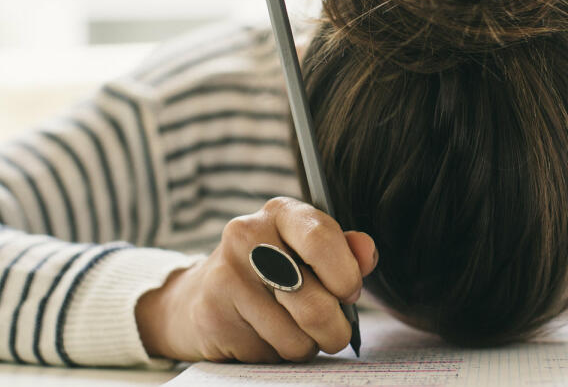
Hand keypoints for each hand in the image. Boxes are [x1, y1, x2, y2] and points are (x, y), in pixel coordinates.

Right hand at [135, 197, 377, 362]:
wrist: (199, 295)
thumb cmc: (271, 271)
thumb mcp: (308, 253)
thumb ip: (344, 251)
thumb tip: (368, 251)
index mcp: (281, 212)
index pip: (322, 239)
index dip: (346, 277)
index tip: (350, 293)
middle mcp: (248, 235)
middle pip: (315, 303)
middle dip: (335, 328)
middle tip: (334, 330)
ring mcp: (227, 275)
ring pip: (296, 338)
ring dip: (306, 345)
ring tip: (294, 330)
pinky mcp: (213, 314)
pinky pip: (269, 353)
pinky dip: (276, 353)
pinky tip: (261, 334)